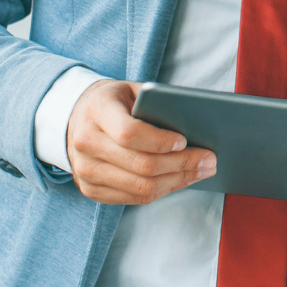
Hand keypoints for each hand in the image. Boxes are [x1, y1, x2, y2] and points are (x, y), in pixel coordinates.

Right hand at [66, 80, 216, 204]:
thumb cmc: (115, 101)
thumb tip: (196, 124)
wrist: (76, 117)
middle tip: (210, 160)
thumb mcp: (132, 89)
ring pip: (140, 186)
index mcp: (97, 112)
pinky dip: (163, 190)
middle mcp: (86, 144)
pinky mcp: (90, 189)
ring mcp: (85, 171)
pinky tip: (181, 179)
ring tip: (202, 171)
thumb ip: (157, 102)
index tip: (185, 141)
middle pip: (141, 165)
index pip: (130, 133)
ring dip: (178, 181)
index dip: (160, 141)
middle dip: (182, 165)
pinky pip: (133, 197)